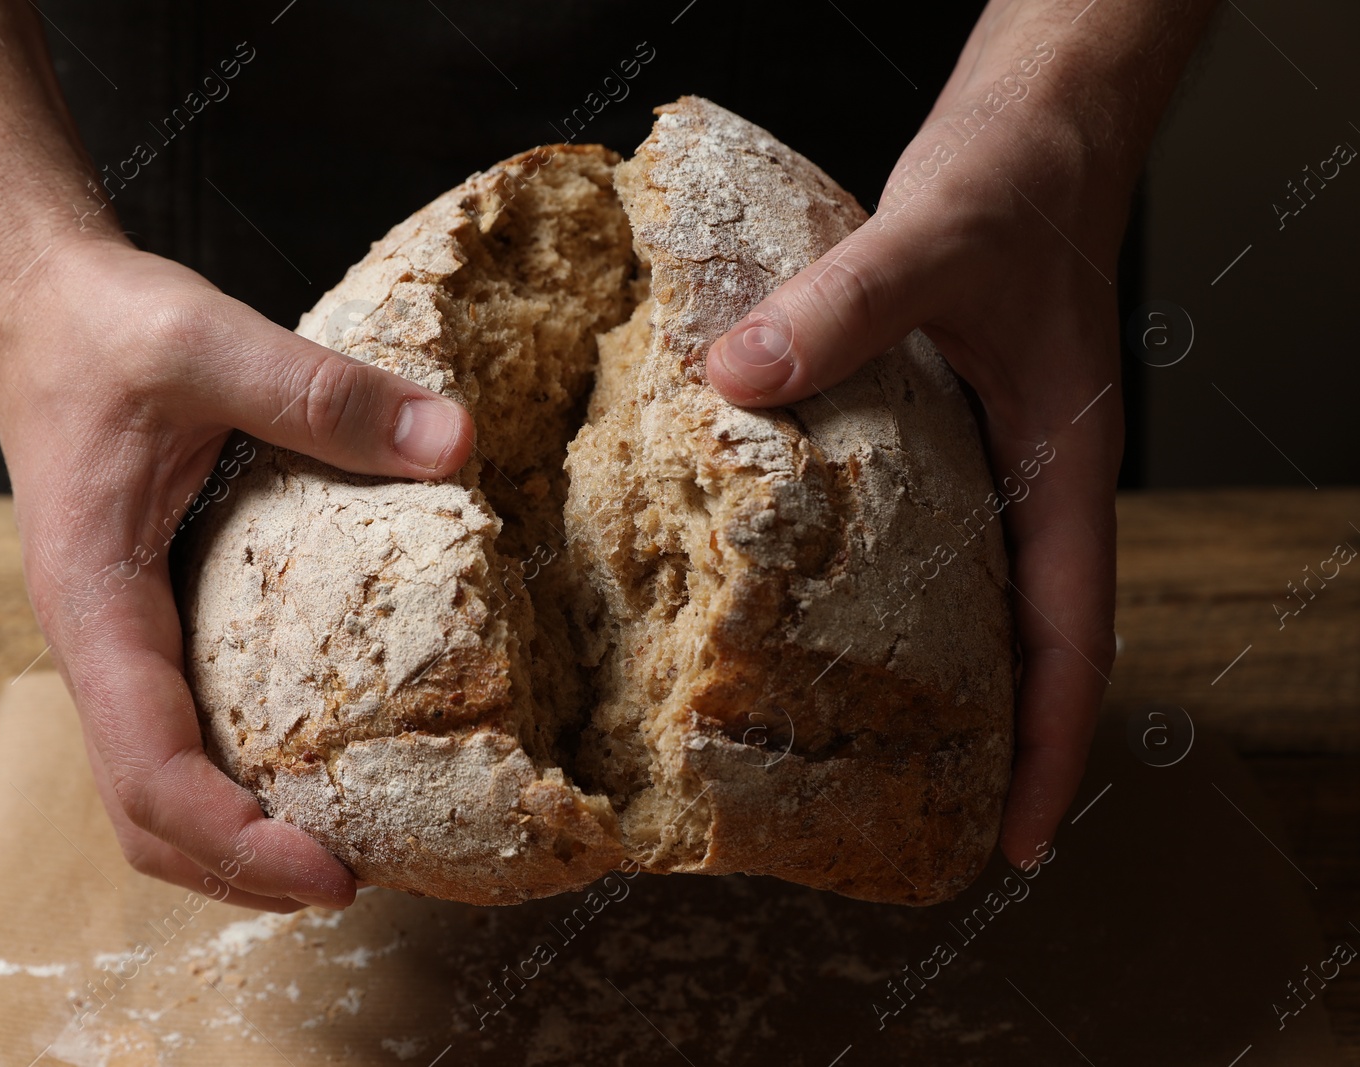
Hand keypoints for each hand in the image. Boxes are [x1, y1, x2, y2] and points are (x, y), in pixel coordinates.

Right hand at [0, 236, 473, 908]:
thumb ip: (324, 393)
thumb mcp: (211, 343)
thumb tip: (455, 444)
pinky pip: (175, 734)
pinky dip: (233, 781)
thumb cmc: (104, 332)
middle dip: (240, 871)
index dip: (236, 843)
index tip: (332, 875)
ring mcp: (117, 641)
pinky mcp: (147, 623)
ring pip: (152, 789)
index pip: (149, 770)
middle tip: (357, 881)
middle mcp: (96, 643)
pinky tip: (312, 766)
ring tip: (339, 854)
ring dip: (232, 844)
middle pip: (144, 814)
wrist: (42, 311)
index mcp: (94, 602)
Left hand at [706, 33, 1129, 867]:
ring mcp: (981, 460)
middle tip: (915, 829)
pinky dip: (871, 581)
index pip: (1073, 640)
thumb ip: (846, 307)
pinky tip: (801, 604)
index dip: (1049, 749)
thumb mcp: (936, 240)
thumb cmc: (1017, 183)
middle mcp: (1025, 482)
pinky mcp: (933, 428)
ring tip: (852, 752)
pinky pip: (909, 529)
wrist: (1029, 130)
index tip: (1013, 840)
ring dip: (929, 676)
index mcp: (1062, 470)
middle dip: (984, 743)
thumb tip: (736, 381)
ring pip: (965, 595)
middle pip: (1022, 645)